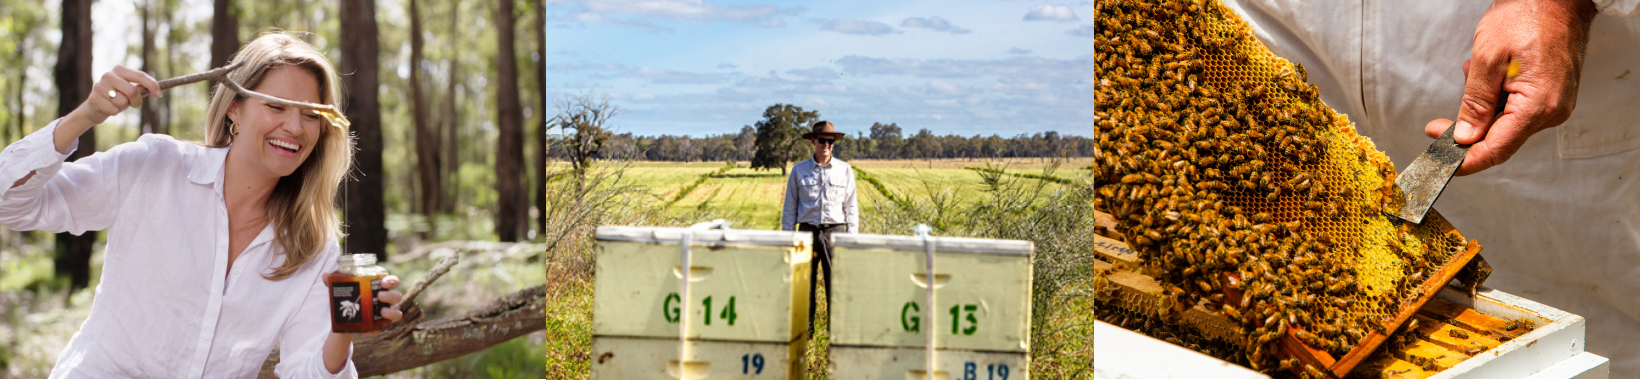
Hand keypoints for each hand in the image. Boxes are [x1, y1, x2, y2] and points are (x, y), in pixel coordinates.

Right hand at [70, 65, 162, 126]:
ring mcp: (99, 86)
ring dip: (122, 107)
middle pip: (132, 91)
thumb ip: (140, 88)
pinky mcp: (94, 98)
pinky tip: (108, 108)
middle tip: (131, 104)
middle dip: (135, 102)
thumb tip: (158, 90)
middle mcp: (108, 75)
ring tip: (115, 104)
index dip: (152, 85)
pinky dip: (114, 112)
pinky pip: (114, 109)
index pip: (140, 75)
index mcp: (119, 70)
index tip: (159, 94)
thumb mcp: (129, 90)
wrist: (94, 107)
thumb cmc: (116, 97)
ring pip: (123, 101)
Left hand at [321, 275, 402, 373]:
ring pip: (397, 313)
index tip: (383, 282)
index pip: (393, 281)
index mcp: (381, 288)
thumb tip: (325, 275)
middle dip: (391, 295)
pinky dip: (375, 330)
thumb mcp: (341, 290)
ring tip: (381, 312)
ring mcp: (385, 313)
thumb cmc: (351, 297)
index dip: (392, 281)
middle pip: (397, 296)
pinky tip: (365, 331)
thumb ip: (334, 282)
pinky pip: (381, 329)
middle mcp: (386, 300)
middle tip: (379, 295)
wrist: (347, 316)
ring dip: (392, 312)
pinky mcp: (379, 326)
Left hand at [1422, 0, 1595, 175]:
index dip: (1465, 160)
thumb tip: (1465, 136)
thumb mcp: (1488, 59)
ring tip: (1474, 72)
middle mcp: (1552, 111)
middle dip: (1466, 129)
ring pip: (1505, 122)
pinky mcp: (1551, 94)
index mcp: (1538, 106)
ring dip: (1481, 105)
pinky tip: (1489, 73)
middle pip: (1500, 138)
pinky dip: (1495, 96)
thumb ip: (1475, 103)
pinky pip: (1516, 108)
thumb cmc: (1528, 16)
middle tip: (1436, 124)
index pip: (1497, 149)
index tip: (1440, 160)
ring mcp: (1554, 103)